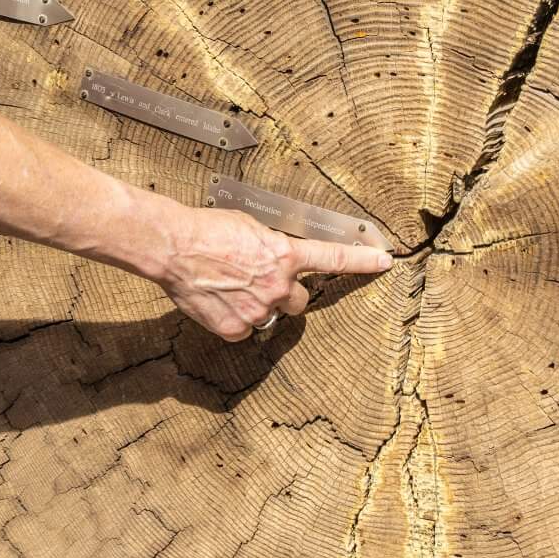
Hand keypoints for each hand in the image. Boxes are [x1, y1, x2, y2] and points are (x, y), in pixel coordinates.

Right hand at [146, 202, 393, 341]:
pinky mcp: (236, 329)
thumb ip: (271, 247)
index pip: (333, 258)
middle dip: (284, 294)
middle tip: (259, 283)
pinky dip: (234, 320)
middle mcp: (278, 285)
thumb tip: (275, 258)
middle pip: (299, 301)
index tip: (384, 262)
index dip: (361, 261)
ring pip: (269, 316)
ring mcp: (258, 310)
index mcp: (284, 255)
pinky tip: (217, 302)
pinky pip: (244, 330)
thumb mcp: (250, 227)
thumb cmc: (208, 229)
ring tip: (228, 289)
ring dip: (256, 307)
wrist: (174, 247)